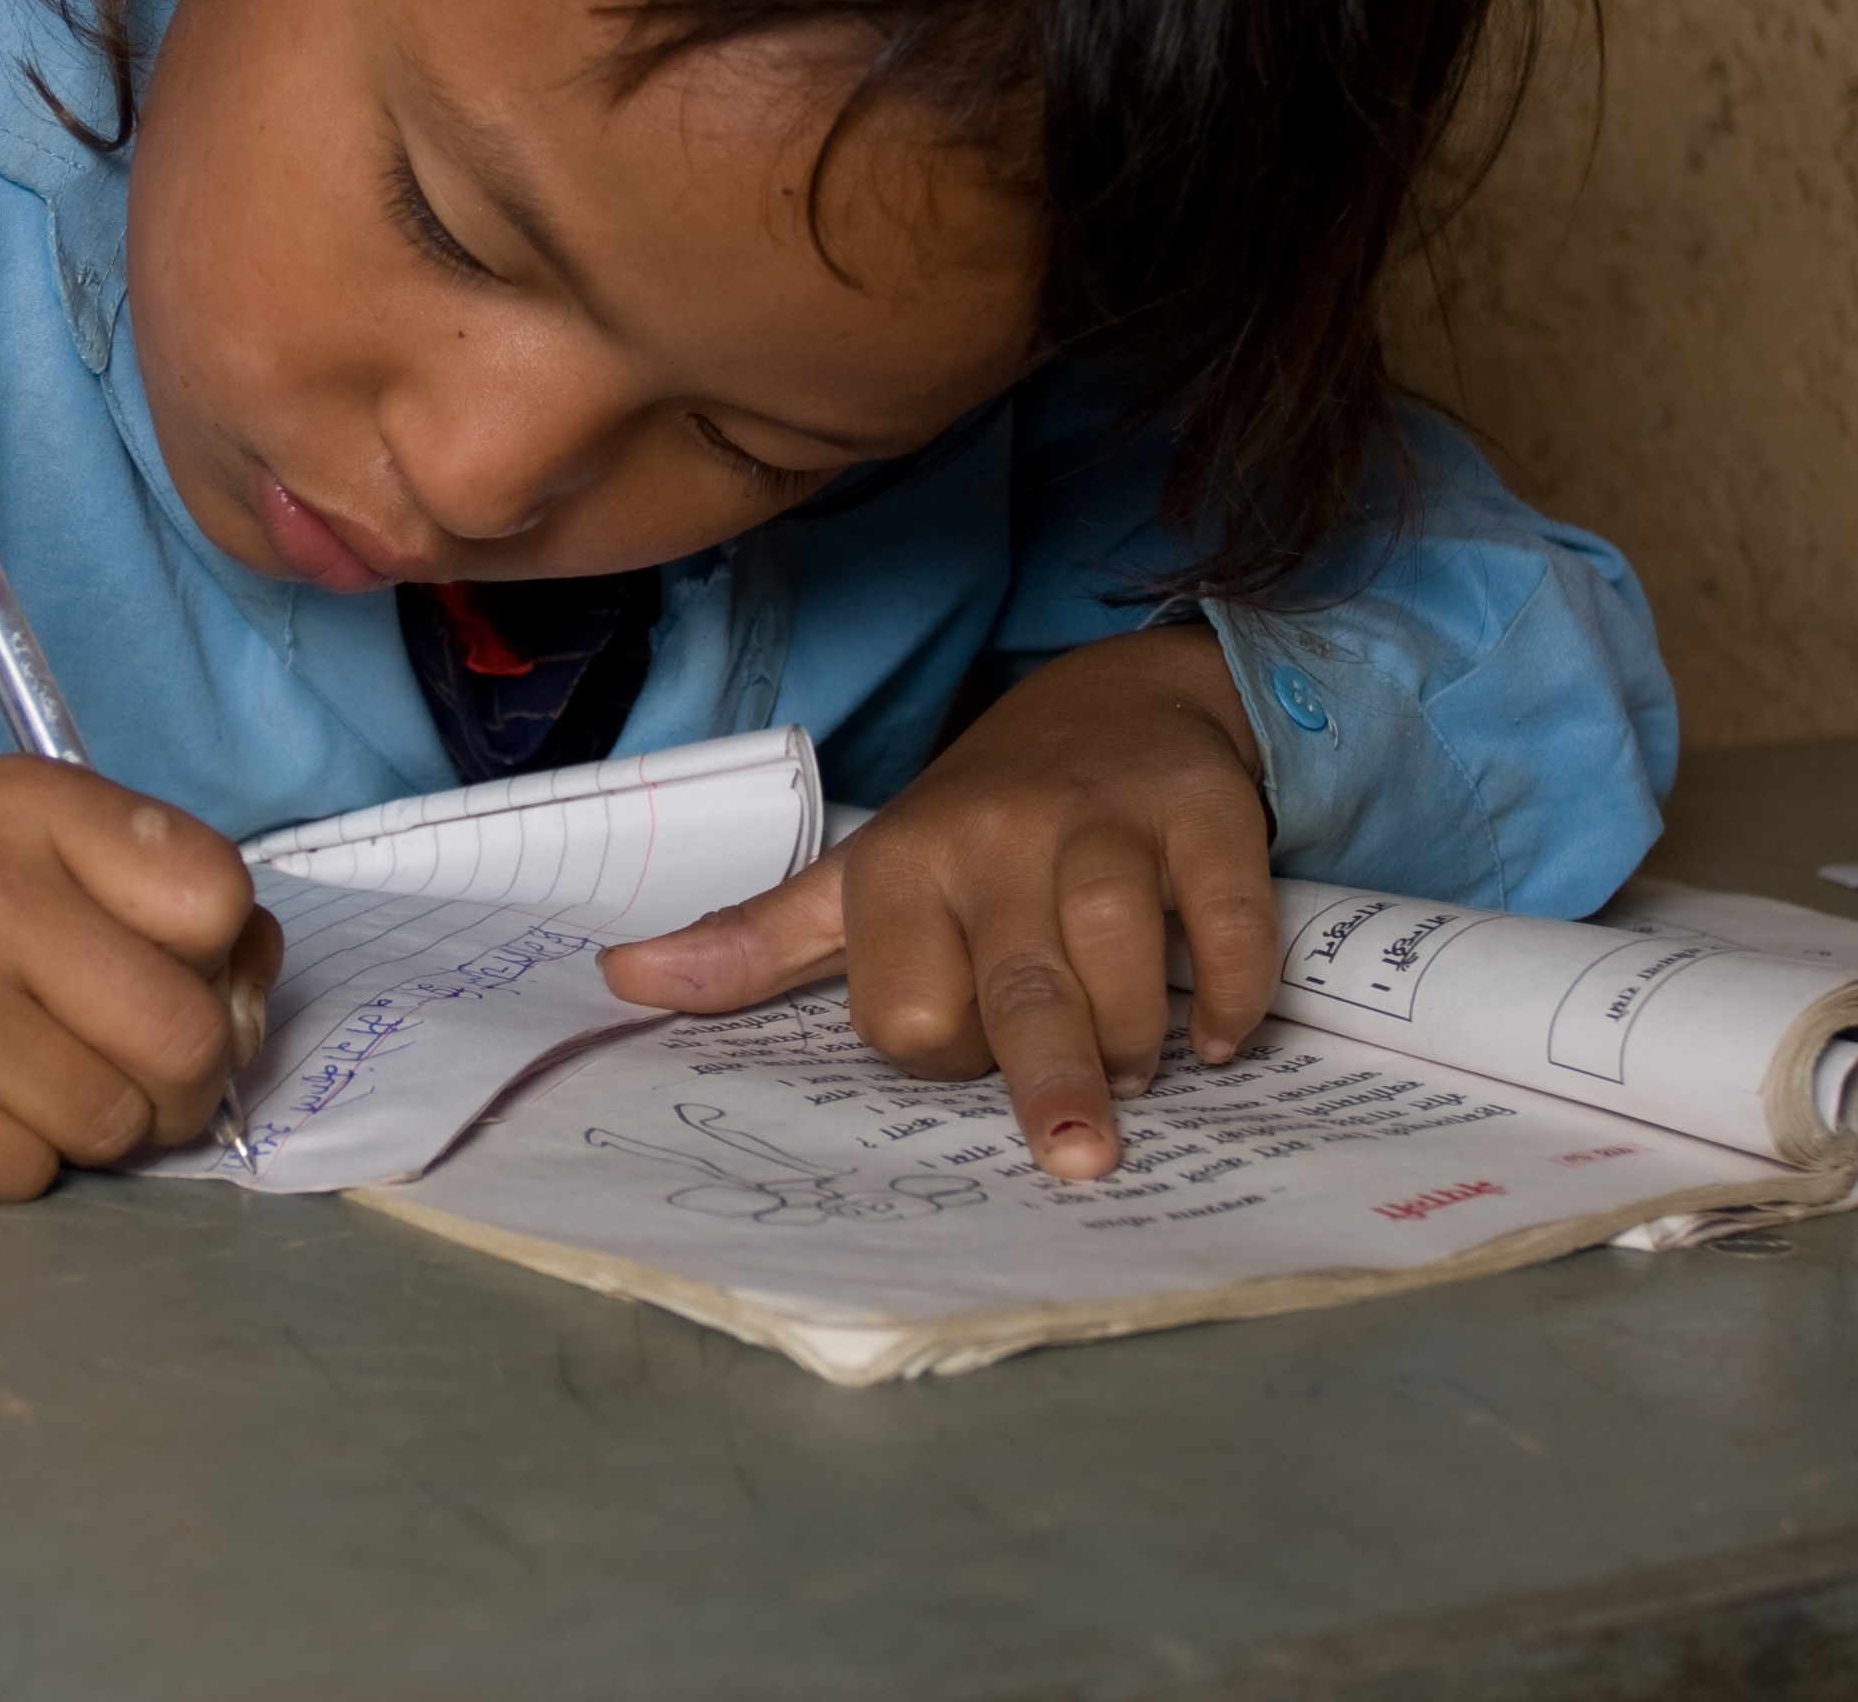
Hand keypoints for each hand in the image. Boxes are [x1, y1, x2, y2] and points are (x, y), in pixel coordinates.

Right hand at [0, 758, 281, 1201]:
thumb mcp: (47, 855)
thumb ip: (170, 905)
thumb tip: (258, 980)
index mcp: (31, 803)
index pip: (219, 899)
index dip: (212, 958)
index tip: (155, 966)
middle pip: (187, 1035)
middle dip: (176, 1077)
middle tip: (112, 1063)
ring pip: (115, 1124)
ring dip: (89, 1126)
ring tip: (14, 1077)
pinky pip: (29, 1179)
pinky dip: (10, 1164)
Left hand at [599, 625, 1277, 1180]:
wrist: (1115, 697)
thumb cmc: (976, 822)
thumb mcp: (861, 877)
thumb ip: (757, 941)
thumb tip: (620, 978)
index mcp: (902, 866)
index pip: (905, 1007)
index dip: (940, 1055)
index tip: (969, 1052)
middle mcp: (998, 838)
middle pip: (1018, 988)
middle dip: (1051, 1082)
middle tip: (1080, 1160)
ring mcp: (1106, 823)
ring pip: (1125, 955)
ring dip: (1139, 1039)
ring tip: (1142, 1070)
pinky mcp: (1203, 814)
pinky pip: (1229, 917)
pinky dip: (1236, 989)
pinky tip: (1228, 1036)